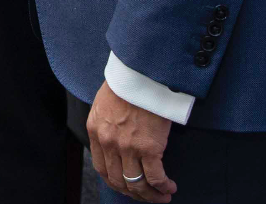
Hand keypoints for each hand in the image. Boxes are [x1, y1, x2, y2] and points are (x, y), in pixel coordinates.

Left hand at [88, 80, 175, 201]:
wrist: (140, 74)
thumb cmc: (126, 85)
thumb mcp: (104, 105)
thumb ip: (106, 126)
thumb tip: (115, 143)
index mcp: (95, 131)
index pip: (101, 168)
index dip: (115, 183)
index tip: (127, 187)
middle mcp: (108, 143)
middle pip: (118, 180)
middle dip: (134, 193)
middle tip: (147, 195)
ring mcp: (127, 147)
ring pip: (136, 183)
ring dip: (150, 196)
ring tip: (162, 196)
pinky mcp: (148, 148)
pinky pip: (155, 177)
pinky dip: (163, 187)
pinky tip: (169, 187)